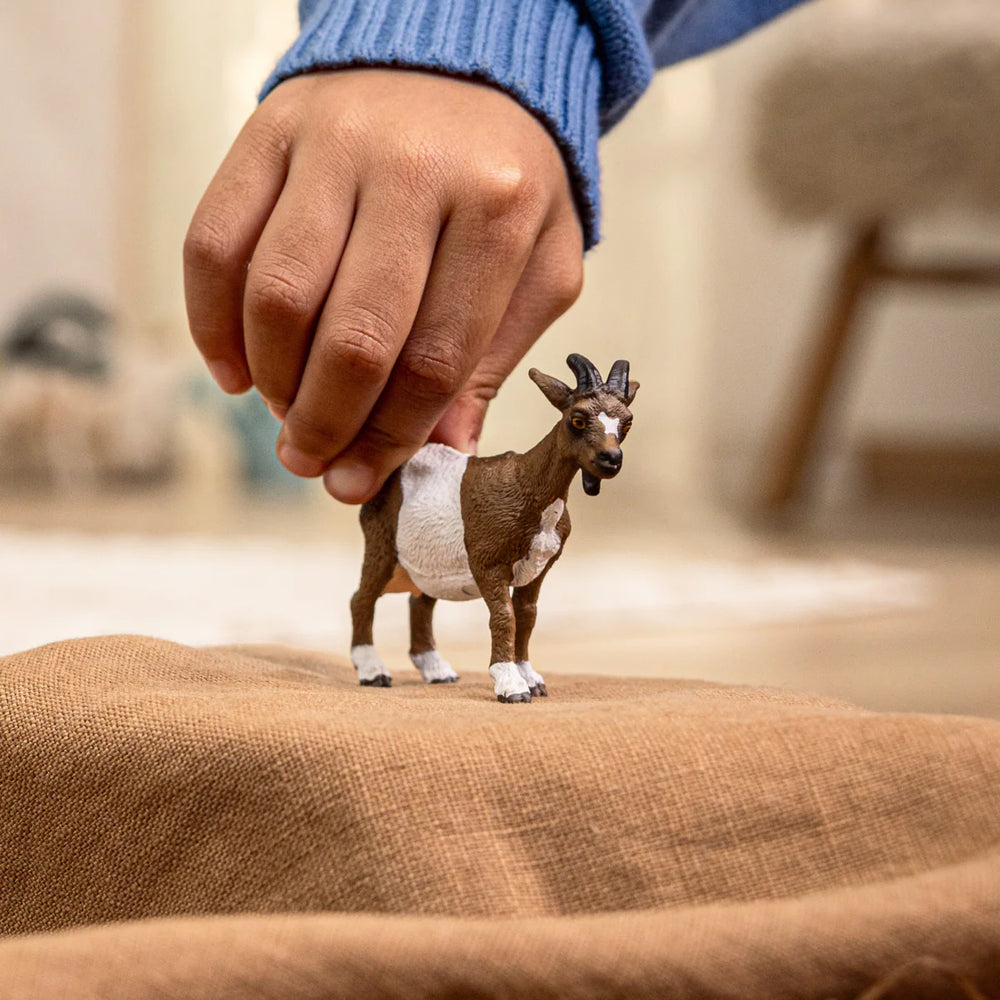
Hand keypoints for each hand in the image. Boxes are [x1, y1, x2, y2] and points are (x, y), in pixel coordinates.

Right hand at [184, 68, 583, 502]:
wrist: (464, 61)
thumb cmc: (507, 181)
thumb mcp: (538, 265)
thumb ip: (495, 357)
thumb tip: (443, 452)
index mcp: (497, 211)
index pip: (436, 359)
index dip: (392, 439)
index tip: (360, 482)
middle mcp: (413, 170)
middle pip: (354, 337)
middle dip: (327, 423)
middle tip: (312, 463)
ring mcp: (333, 143)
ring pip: (277, 294)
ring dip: (272, 381)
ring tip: (287, 413)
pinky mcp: (269, 129)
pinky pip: (215, 241)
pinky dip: (211, 321)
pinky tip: (234, 370)